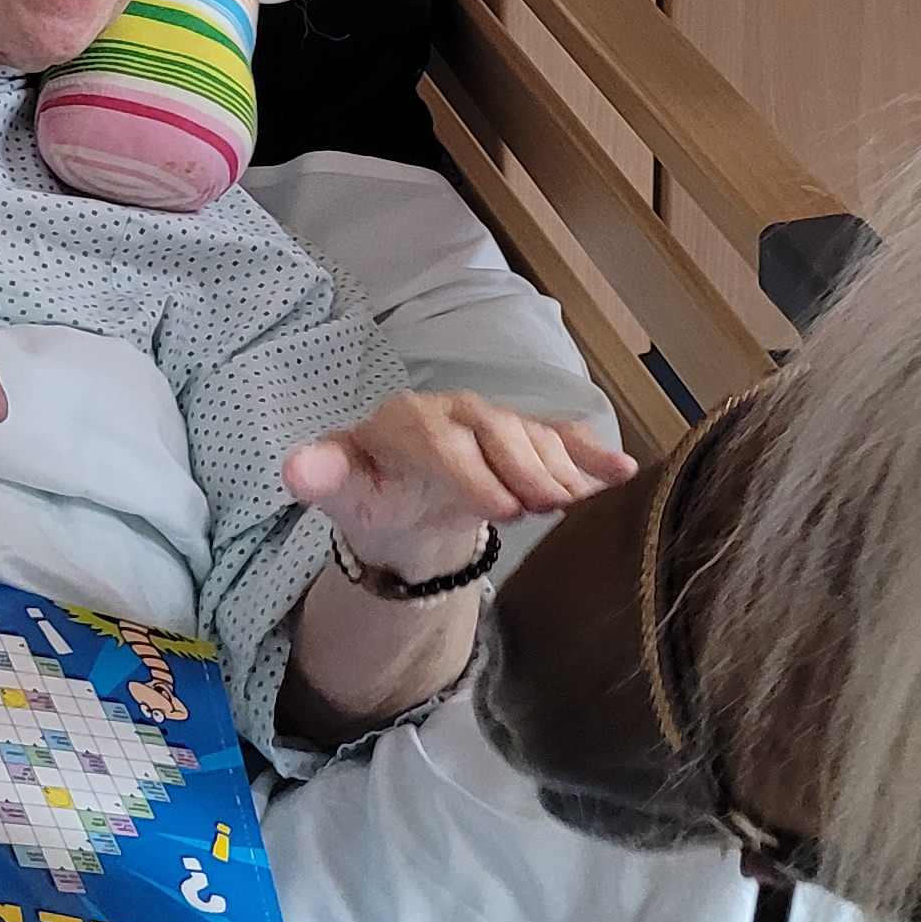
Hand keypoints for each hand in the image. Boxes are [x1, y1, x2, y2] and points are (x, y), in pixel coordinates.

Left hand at [282, 393, 636, 579]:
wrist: (404, 502)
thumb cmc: (372, 493)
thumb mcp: (343, 491)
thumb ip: (323, 476)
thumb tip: (296, 467)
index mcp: (407, 419)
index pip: (441, 438)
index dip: (473, 470)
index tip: (502, 510)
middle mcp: (456, 411)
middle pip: (498, 431)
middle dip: (526, 467)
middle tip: (549, 507)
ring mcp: (495, 424)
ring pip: (534, 435)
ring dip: (562, 467)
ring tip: (582, 503)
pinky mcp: (526, 440)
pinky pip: (561, 440)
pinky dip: (592, 454)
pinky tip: (624, 472)